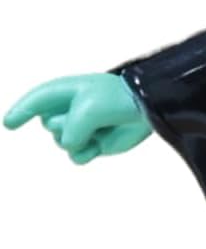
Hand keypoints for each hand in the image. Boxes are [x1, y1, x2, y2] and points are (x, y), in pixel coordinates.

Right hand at [4, 73, 151, 164]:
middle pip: (49, 125)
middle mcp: (71, 109)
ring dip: (79, 139)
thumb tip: (72, 147)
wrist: (148, 109)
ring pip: (62, 143)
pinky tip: (99, 145)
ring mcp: (83, 127)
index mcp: (67, 91)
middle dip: (64, 125)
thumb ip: (70, 131)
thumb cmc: (117, 100)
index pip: (37, 100)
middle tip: (90, 115)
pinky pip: (75, 156)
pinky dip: (85, 152)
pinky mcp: (94, 143)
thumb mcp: (86, 110)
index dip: (21, 110)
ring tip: (99, 128)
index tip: (8, 124)